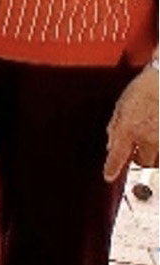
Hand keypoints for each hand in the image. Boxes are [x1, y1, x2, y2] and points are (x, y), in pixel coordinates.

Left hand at [104, 65, 158, 179]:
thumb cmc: (143, 89)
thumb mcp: (120, 106)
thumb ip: (115, 128)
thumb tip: (112, 146)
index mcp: (128, 129)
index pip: (117, 156)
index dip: (112, 168)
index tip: (109, 176)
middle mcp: (147, 137)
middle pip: (143, 162)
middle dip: (140, 159)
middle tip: (139, 151)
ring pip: (159, 160)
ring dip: (154, 156)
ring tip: (152, 142)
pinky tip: (156, 136)